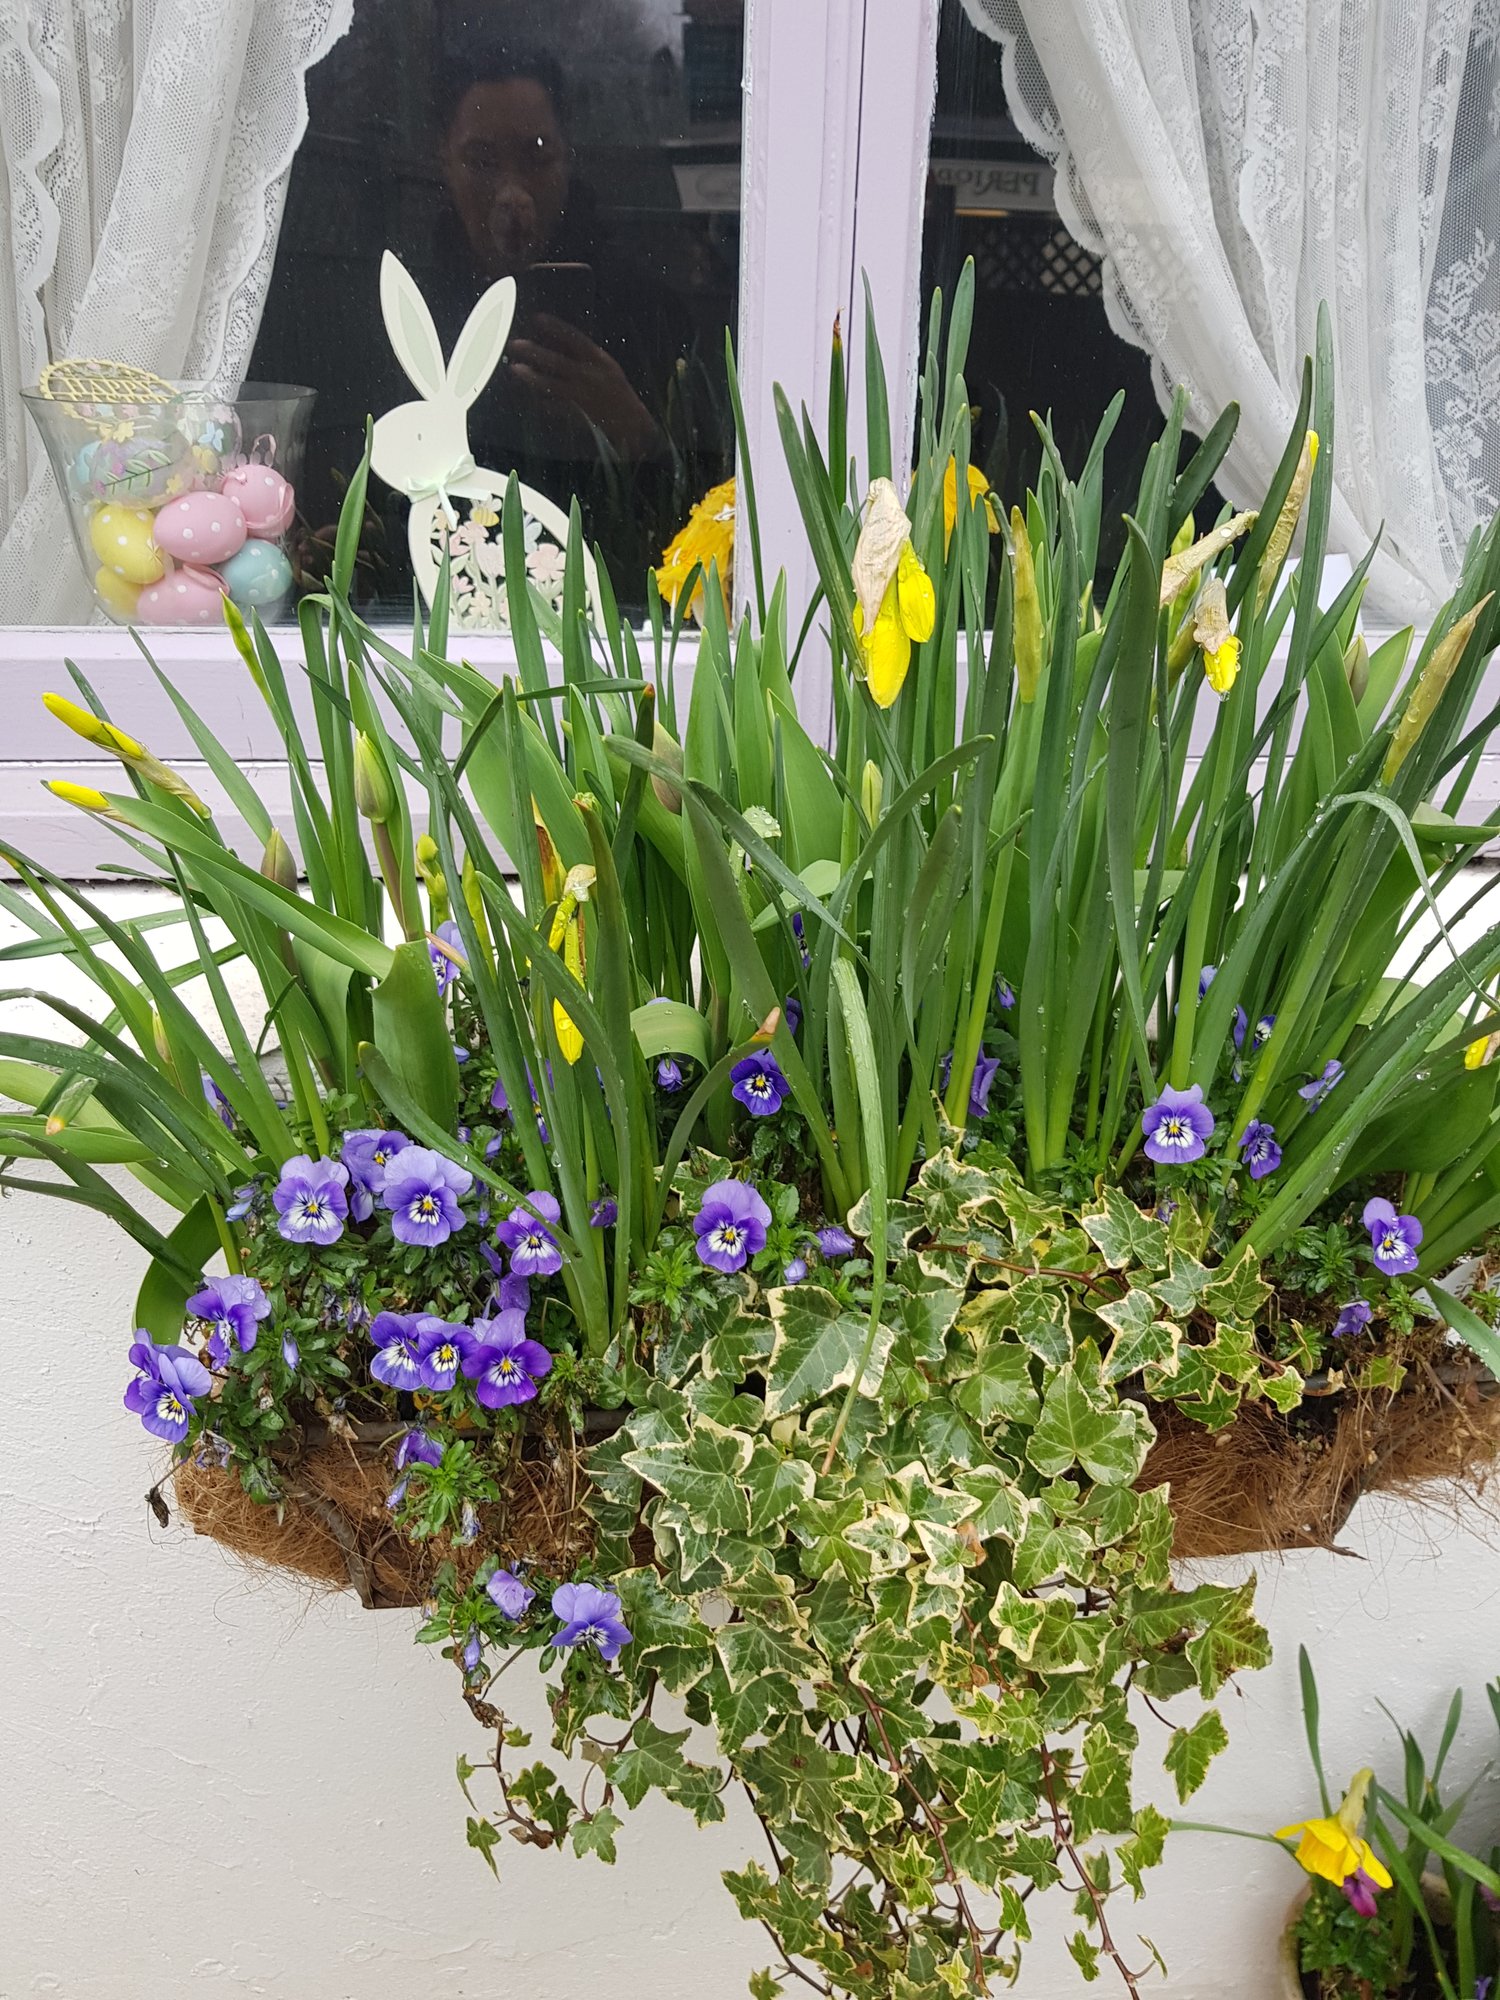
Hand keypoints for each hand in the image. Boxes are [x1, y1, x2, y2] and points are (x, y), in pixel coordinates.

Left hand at [507, 314, 659, 456]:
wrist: (632, 421)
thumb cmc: (616, 388)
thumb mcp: (604, 364)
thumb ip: (581, 352)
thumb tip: (555, 337)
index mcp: (598, 359)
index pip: (575, 339)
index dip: (555, 327)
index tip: (537, 319)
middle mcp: (589, 376)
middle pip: (557, 362)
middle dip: (535, 352)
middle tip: (515, 344)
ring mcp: (581, 396)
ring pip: (552, 385)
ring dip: (532, 377)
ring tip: (515, 369)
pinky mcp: (577, 413)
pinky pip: (555, 407)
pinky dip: (542, 403)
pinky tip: (530, 398)